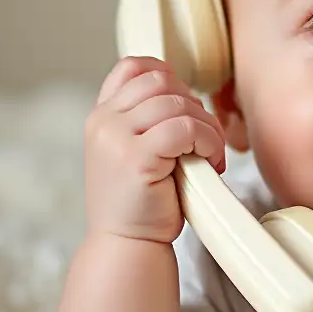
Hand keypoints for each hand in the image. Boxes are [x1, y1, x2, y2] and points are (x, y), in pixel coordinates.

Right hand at [84, 56, 226, 243]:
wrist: (127, 244)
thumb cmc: (142, 202)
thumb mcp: (135, 151)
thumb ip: (147, 121)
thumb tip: (186, 93)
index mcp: (101, 116)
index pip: (132, 66)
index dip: (167, 75)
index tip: (186, 105)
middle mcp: (103, 122)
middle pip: (162, 82)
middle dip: (194, 105)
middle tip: (205, 139)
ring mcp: (115, 138)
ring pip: (177, 104)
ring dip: (206, 127)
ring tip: (210, 155)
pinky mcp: (136, 158)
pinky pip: (184, 129)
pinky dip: (207, 141)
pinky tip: (210, 163)